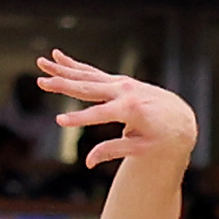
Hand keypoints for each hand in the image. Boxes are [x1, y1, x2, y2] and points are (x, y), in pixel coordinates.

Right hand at [39, 52, 196, 171]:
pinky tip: (57, 57)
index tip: (59, 121)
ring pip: (86, 75)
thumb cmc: (160, 137)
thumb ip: (114, 150)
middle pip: (88, 88)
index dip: (79, 118)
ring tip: (41, 63)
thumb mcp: (142, 148)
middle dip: (63, 85)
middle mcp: (124, 91)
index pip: (100, 114)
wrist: (177, 117)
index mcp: (131, 109)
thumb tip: (88, 161)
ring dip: (62, 69)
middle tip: (41, 82)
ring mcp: (120, 83)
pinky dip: (73, 65)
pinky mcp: (117, 81)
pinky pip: (91, 72)